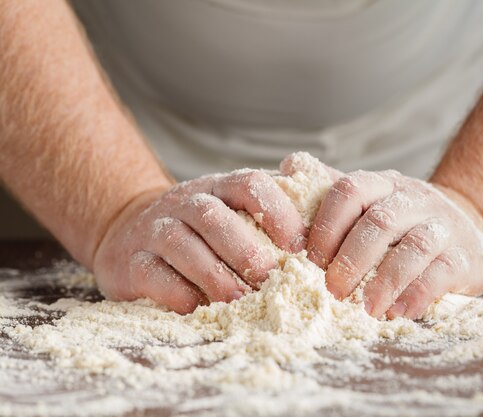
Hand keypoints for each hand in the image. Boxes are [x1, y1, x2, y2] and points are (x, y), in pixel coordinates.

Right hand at [92, 170, 306, 313]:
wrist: (130, 231)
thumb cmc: (202, 231)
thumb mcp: (233, 211)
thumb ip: (272, 213)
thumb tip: (322, 226)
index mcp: (219, 188)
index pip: (249, 184)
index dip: (277, 212)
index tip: (300, 248)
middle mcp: (185, 202)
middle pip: (214, 216)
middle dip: (246, 250)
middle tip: (271, 280)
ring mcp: (155, 229)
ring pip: (181, 244)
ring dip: (215, 275)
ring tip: (241, 301)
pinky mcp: (130, 261)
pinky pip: (151, 273)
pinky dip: (176, 291)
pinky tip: (197, 308)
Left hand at [306, 170, 482, 319]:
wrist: (470, 227)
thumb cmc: (404, 222)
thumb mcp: (374, 200)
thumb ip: (334, 193)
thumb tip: (287, 168)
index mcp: (382, 185)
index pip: (350, 190)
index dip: (326, 225)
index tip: (310, 259)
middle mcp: (413, 199)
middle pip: (379, 222)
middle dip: (351, 259)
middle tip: (333, 290)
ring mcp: (442, 226)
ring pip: (414, 247)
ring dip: (385, 281)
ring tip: (366, 309)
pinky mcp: (464, 256)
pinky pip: (441, 273)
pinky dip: (416, 294)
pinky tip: (397, 312)